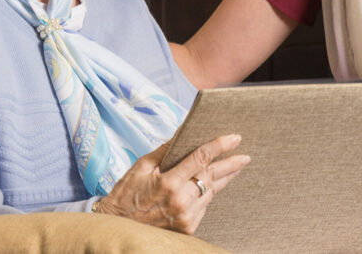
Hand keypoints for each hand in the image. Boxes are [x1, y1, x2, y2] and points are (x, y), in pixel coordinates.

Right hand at [94, 134, 248, 233]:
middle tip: (245, 156)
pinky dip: (208, 195)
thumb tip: (183, 132)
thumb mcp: (141, 166)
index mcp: (169, 183)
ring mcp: (185, 217)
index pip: (201, 158)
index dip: (220, 146)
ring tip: (235, 168)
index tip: (234, 138)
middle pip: (213, 177)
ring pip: (211, 193)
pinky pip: (203, 207)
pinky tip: (212, 187)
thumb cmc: (126, 194)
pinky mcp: (187, 229)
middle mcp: (180, 201)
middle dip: (231, 164)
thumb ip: (166, 150)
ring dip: (223, 179)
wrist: (117, 227)